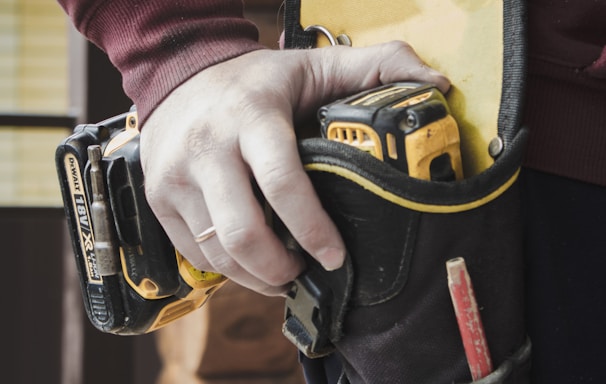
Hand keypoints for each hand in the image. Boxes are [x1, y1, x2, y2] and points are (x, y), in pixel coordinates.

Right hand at [139, 41, 449, 295]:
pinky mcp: (159, 198)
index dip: (314, 230)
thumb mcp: (312, 65)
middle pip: (243, 234)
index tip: (336, 257)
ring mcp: (176, 177)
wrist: (178, 74)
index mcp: (251, 117)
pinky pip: (195, 254)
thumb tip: (435, 83)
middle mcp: (207, 148)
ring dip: (255, 277)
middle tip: (305, 271)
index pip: (283, 184)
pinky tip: (250, 262)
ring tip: (282, 272)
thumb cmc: (252, 79)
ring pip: (218, 253)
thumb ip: (375, 67)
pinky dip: (227, 269)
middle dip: (281, 268)